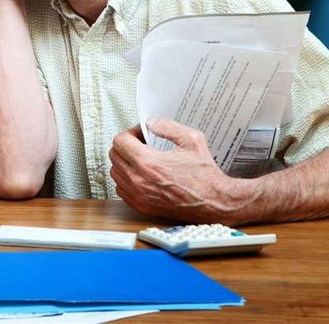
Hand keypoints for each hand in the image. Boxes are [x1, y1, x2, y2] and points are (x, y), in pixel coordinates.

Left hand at [109, 118, 248, 222]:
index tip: (141, 134)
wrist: (214, 203)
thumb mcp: (192, 140)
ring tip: (141, 159)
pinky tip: (141, 174)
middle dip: (126, 146)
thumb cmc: (205, 175)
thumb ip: (168, 127)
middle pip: (114, 155)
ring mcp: (139, 196)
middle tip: (141, 144)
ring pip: (115, 172)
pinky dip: (126, 179)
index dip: (130, 133)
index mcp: (149, 163)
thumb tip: (151, 123)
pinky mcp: (141, 206)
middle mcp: (140, 181)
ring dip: (124, 162)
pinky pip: (121, 188)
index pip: (120, 141)